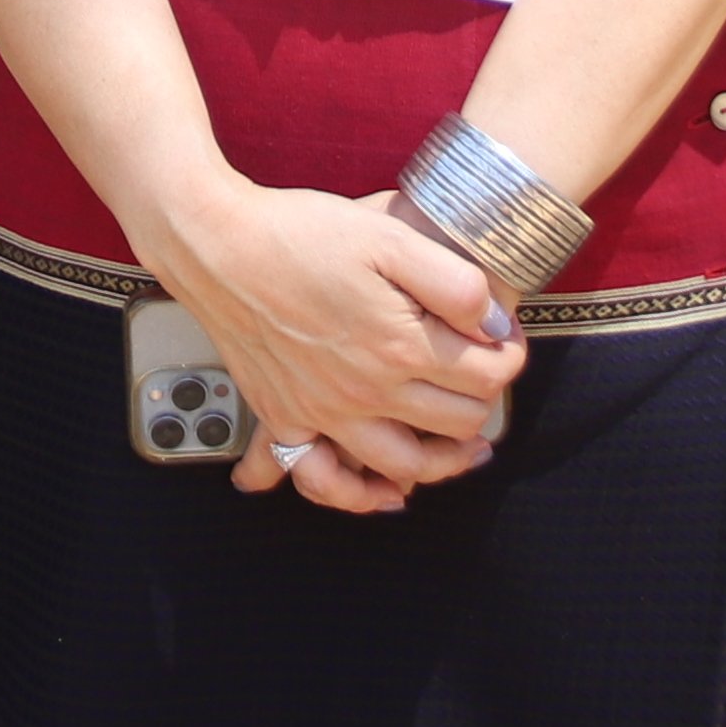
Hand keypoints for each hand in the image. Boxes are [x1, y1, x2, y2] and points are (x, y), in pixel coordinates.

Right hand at [138, 180, 519, 515]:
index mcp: (399, 347)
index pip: (487, 377)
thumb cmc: (299, 232)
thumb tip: (492, 325)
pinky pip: (323, 479)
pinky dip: (356, 494)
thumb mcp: (388, 234)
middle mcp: (366, 392)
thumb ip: (453, 282)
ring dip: (443, 464)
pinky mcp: (285, 416)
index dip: (509, 357)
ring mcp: (323, 412)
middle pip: (455, 424)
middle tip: (489, 380)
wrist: (216, 243)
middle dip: (486, 404)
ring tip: (464, 449)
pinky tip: (381, 491)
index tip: (504, 338)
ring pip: (403, 465)